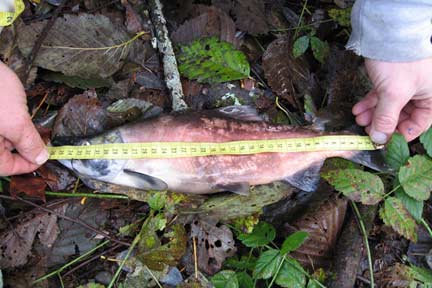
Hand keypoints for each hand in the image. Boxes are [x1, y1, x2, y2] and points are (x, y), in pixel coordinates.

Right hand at [0, 61, 48, 175]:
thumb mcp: (16, 121)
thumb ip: (28, 143)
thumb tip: (40, 158)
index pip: (7, 168)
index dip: (28, 164)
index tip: (45, 156)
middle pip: (2, 155)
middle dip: (22, 148)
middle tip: (40, 138)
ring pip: (0, 141)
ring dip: (15, 135)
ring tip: (24, 121)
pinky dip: (7, 124)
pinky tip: (14, 112)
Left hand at [352, 58, 431, 143]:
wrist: (387, 33)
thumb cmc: (399, 62)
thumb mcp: (394, 94)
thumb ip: (386, 118)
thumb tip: (379, 139)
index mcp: (431, 97)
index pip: (418, 124)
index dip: (399, 134)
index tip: (382, 141)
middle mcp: (421, 92)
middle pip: (401, 116)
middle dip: (382, 123)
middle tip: (366, 130)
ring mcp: (405, 85)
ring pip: (389, 106)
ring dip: (373, 114)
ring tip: (358, 119)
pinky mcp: (391, 79)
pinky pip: (381, 96)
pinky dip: (369, 103)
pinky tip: (357, 109)